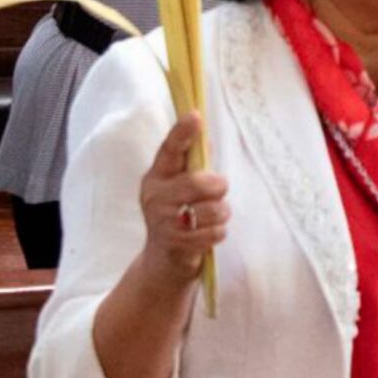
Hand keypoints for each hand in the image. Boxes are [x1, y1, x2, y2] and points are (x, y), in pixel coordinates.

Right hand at [136, 114, 223, 283]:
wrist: (164, 261)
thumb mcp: (180, 186)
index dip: (182, 133)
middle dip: (218, 186)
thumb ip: (192, 163)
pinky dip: (218, 233)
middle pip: (199, 182)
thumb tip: (207, 137)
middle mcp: (156, 196)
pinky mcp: (177, 244)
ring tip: (213, 216)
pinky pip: (214, 232)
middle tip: (218, 190)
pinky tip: (208, 234)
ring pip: (212, 209)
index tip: (196, 116)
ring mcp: (164, 222)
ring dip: (221, 213)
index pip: (170, 150)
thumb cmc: (178, 214)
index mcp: (157, 176)